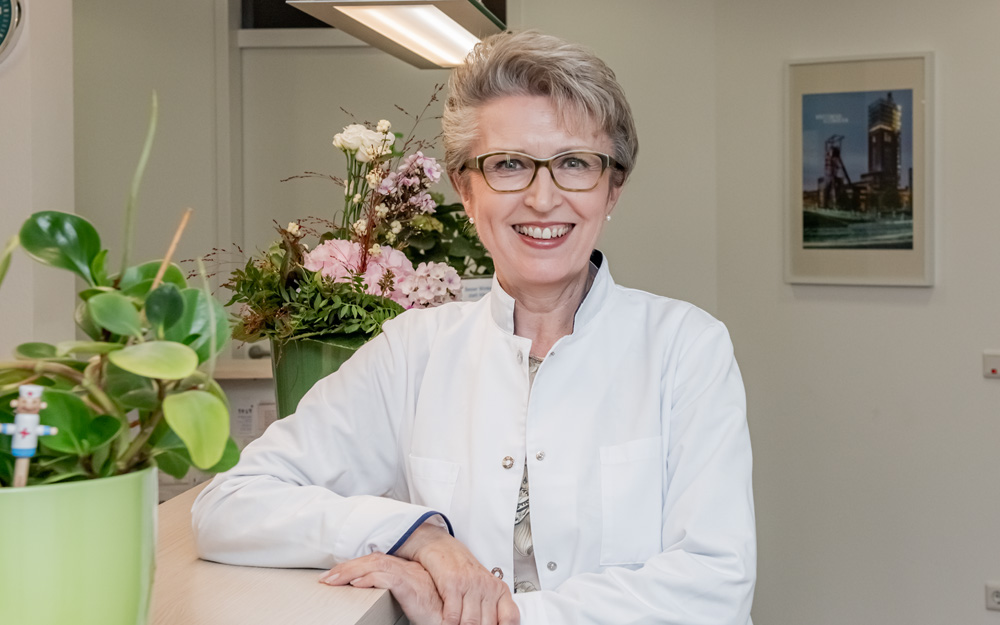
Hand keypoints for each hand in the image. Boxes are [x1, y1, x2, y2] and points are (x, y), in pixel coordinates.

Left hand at [320, 553, 443, 624]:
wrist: (453, 620)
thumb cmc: (435, 614)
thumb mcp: (410, 600)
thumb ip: (394, 591)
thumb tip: (365, 587)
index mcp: (408, 570)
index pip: (376, 561)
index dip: (354, 566)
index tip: (335, 575)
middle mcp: (409, 569)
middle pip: (373, 559)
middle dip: (346, 567)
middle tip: (326, 578)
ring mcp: (412, 576)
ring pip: (376, 565)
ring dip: (351, 572)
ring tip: (333, 580)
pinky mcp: (413, 587)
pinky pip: (387, 577)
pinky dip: (369, 579)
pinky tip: (356, 585)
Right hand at [394, 523, 519, 624]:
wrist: (441, 545)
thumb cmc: (462, 568)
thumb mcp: (482, 586)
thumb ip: (490, 607)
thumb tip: (496, 624)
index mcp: (498, 589)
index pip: (510, 617)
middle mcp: (487, 587)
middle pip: (488, 624)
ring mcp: (470, 585)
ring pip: (470, 622)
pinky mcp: (452, 583)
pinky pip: (453, 614)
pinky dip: (449, 624)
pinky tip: (446, 624)